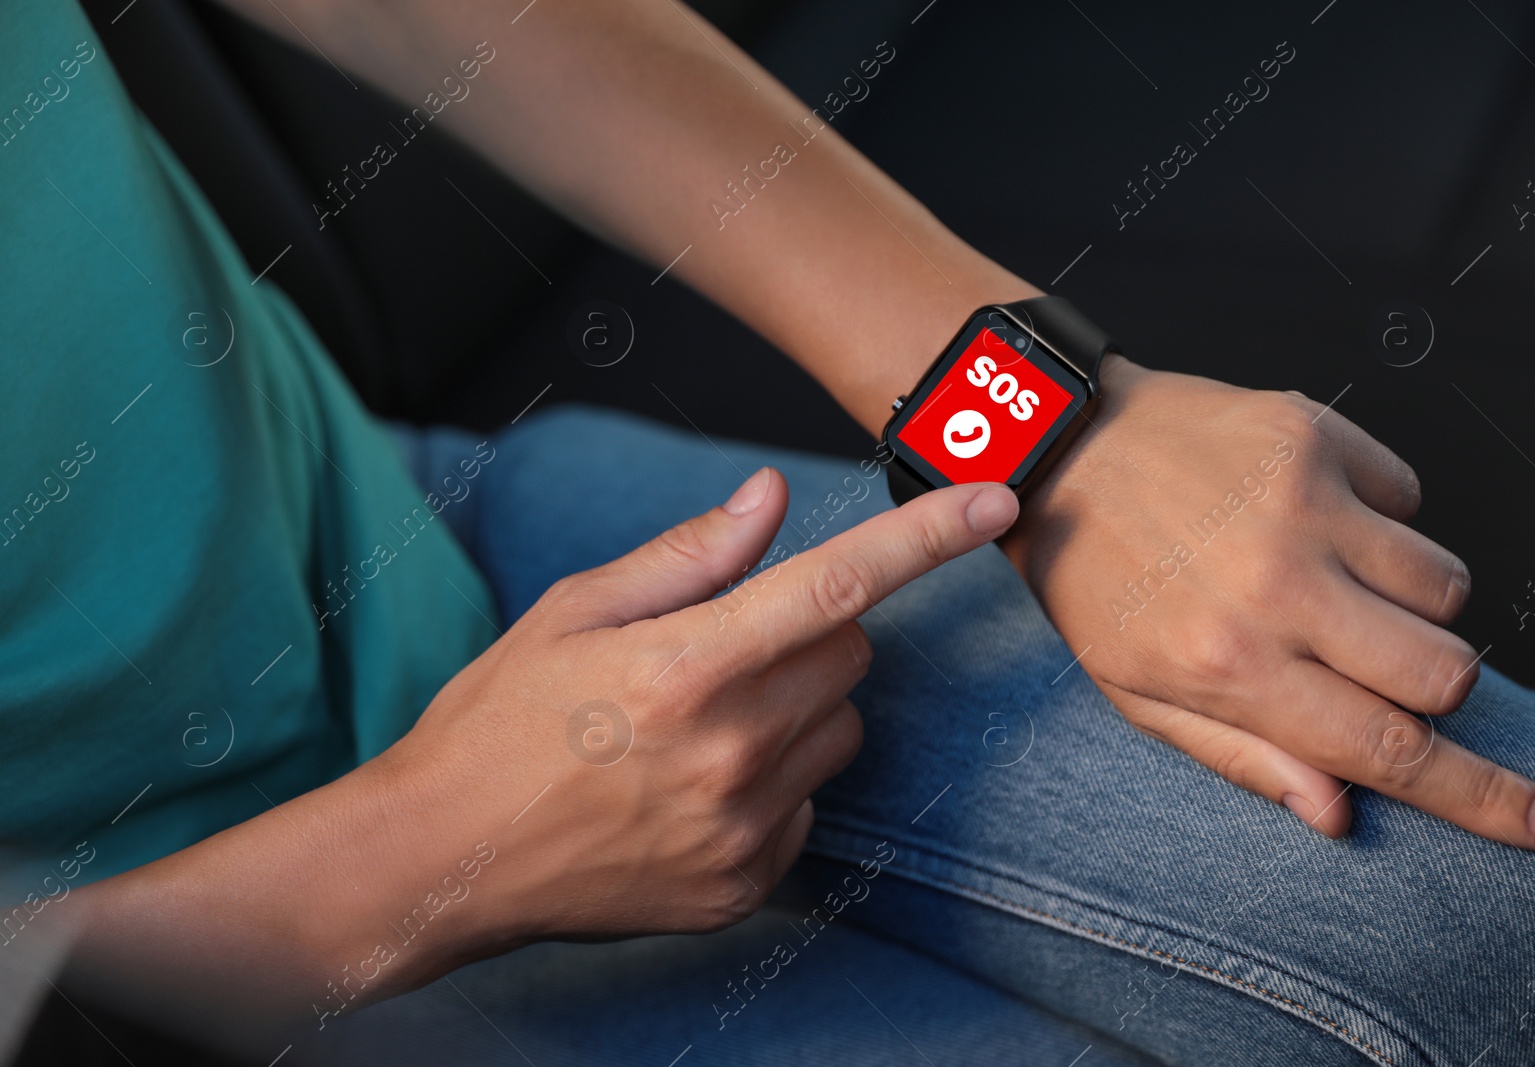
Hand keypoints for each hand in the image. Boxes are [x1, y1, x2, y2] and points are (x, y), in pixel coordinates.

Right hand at [380, 467, 1018, 960]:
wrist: (441, 860)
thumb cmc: (496, 722)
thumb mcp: (573, 612)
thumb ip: (687, 555)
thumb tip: (769, 499)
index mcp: (687, 666)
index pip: (837, 585)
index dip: (927, 536)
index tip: (995, 500)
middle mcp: (729, 750)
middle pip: (851, 657)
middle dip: (813, 633)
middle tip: (730, 645)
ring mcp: (742, 828)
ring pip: (840, 731)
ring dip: (801, 709)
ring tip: (706, 721)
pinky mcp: (742, 884)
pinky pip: (809, 807)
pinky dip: (776, 784)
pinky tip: (699, 786)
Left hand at [1001, 356, 1534, 849]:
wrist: (1059, 448)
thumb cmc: (1093, 577)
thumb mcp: (1136, 692)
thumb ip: (1242, 756)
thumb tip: (1340, 811)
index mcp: (1229, 664)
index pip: (1388, 750)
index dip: (1484, 797)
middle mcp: (1276, 587)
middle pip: (1446, 671)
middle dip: (1433, 687)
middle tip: (1367, 664)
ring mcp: (1302, 503)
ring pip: (1447, 586)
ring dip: (1408, 603)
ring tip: (1326, 582)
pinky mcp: (1315, 433)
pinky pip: (1412, 497)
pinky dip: (1380, 519)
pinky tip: (1307, 515)